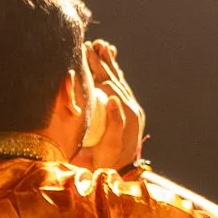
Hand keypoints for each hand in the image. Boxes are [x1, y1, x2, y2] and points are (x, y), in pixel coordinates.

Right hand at [73, 40, 145, 170]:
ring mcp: (132, 108)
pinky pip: (120, 85)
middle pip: (114, 80)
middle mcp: (132, 110)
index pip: (109, 86)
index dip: (97, 70)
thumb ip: (115, 124)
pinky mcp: (129, 109)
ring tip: (100, 46)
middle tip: (87, 45)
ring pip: (118, 80)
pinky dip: (114, 70)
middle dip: (100, 62)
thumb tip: (113, 99)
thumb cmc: (105, 163)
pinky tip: (108, 57)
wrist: (117, 172)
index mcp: (126, 117)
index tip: (85, 55)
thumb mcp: (109, 148)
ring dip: (108, 63)